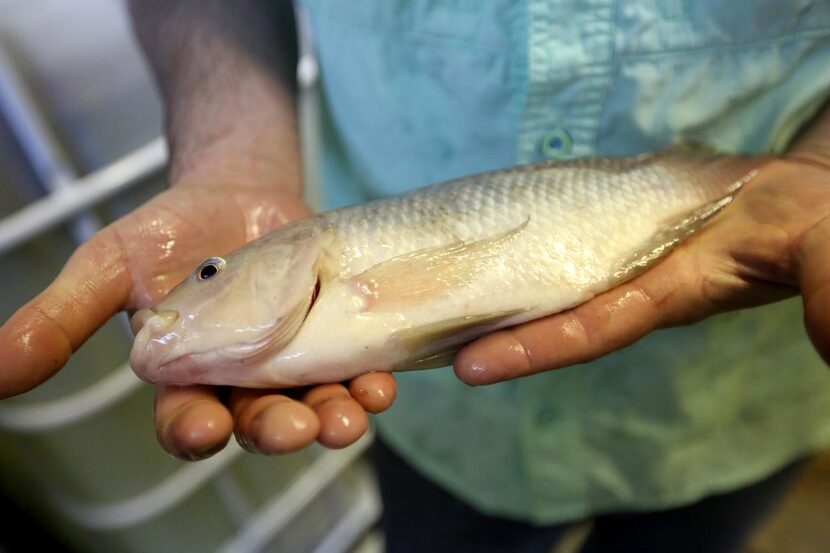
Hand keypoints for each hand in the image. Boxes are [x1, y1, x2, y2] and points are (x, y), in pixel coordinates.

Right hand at [0, 180, 395, 459]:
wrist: (239, 195)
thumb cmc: (170, 232)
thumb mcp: (109, 265)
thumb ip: (60, 317)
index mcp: (187, 377)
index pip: (185, 419)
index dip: (193, 429)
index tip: (204, 426)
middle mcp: (244, 382)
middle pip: (259, 422)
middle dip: (277, 429)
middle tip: (298, 427)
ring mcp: (296, 363)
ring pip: (313, 404)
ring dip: (333, 416)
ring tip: (351, 415)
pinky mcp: (335, 337)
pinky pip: (355, 370)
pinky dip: (369, 380)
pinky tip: (380, 383)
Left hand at [455, 127, 829, 384]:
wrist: (781, 196)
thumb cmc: (799, 223)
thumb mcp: (821, 254)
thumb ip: (828, 287)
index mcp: (663, 296)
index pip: (589, 329)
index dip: (532, 350)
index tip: (469, 368)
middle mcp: (622, 286)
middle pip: (541, 314)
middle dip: (481, 330)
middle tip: (409, 338)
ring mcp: (605, 262)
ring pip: (533, 282)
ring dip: (482, 294)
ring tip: (418, 297)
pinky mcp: (597, 233)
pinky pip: (540, 245)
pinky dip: (504, 254)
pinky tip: (465, 250)